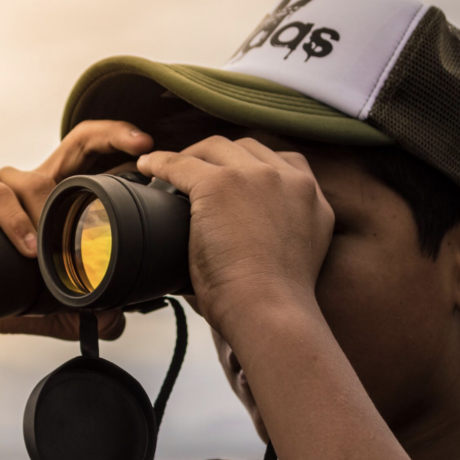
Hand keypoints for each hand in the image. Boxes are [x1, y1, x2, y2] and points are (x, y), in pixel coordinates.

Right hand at [0, 120, 154, 339]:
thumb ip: (87, 308)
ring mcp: (1, 182)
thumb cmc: (1, 289)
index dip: (121, 143)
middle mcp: (32, 182)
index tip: (149, 146)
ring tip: (49, 247)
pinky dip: (13, 220)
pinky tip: (25, 246)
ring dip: (46, 211)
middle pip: (76, 142)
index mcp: (56, 198)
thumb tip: (118, 319)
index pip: (94, 157)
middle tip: (141, 147)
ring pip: (32, 180)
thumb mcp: (52, 302)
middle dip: (111, 136)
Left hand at [137, 136, 333, 340]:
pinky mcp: (220, 184)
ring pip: (215, 148)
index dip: (251, 165)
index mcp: (312, 198)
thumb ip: (277, 232)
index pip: (282, 161)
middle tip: (194, 173)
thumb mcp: (293, 255)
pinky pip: (181, 164)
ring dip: (191, 156)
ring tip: (169, 172)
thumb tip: (240, 240)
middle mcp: (291, 179)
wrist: (270, 311)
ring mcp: (256, 177)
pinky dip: (160, 163)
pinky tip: (147, 168)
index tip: (232, 177)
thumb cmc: (272, 303)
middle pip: (247, 148)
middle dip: (219, 157)